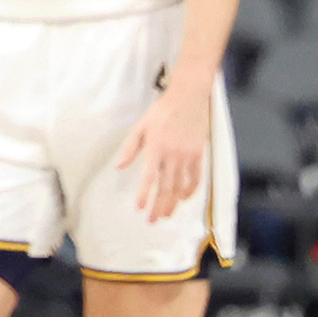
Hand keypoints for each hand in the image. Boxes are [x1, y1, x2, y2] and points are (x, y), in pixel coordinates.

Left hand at [113, 80, 212, 220]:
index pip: (149, 178)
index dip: (144, 195)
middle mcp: (172, 155)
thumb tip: (119, 166)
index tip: (139, 208)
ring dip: (173, 203)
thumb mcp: (141, 126)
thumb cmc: (163, 110)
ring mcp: (187, 156)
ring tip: (166, 215)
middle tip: (152, 220)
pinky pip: (196, 178)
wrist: (188, 97)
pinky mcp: (198, 154)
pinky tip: (184, 199)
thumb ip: (130, 148)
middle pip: (166, 188)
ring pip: (180, 186)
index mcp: (156, 148)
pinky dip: (190, 190)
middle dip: (158, 206)